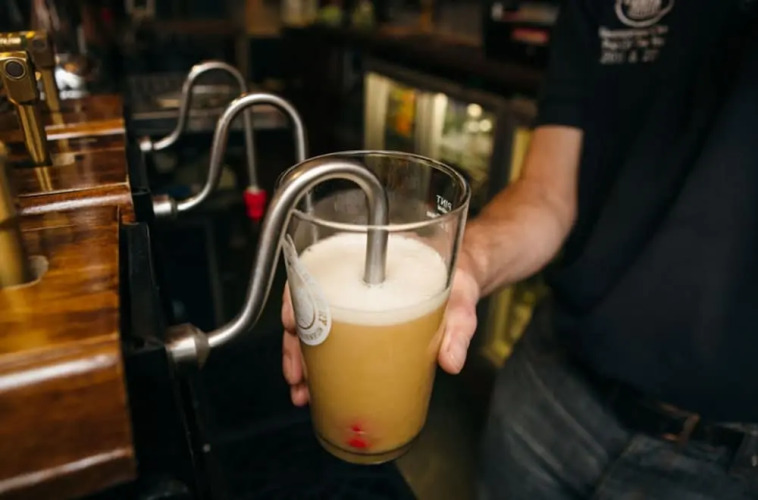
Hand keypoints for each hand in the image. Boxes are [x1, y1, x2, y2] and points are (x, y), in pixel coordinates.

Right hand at [280, 264, 480, 405]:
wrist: (466, 278)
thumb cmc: (459, 275)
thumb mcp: (460, 297)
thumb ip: (459, 327)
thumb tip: (451, 361)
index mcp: (373, 255)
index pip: (320, 267)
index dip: (297, 296)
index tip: (291, 324)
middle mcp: (356, 275)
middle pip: (309, 304)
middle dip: (295, 343)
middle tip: (297, 376)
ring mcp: (356, 299)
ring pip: (314, 324)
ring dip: (302, 357)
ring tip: (302, 390)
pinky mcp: (362, 320)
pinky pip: (331, 336)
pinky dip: (319, 359)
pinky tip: (315, 383)